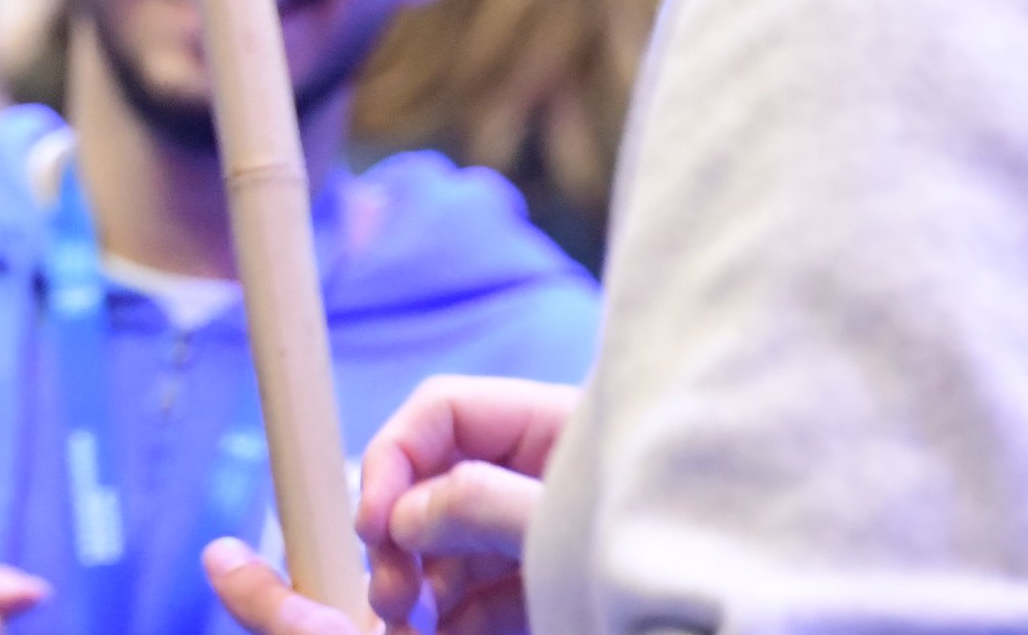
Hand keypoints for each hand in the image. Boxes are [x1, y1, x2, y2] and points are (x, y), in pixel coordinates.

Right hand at [356, 376, 566, 634]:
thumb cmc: (657, 556)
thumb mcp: (565, 521)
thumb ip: (482, 505)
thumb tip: (401, 519)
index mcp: (552, 427)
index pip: (442, 414)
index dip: (393, 460)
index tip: (370, 526)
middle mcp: (538, 476)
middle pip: (436, 485)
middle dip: (400, 539)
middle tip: (391, 594)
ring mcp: (540, 537)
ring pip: (452, 549)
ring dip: (419, 588)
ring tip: (407, 626)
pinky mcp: (545, 590)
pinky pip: (483, 598)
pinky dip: (456, 619)